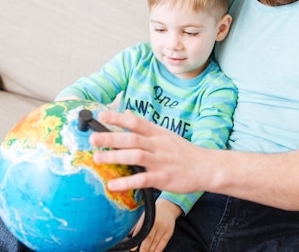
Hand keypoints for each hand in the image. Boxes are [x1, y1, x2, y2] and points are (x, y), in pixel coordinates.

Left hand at [90, 110, 210, 193]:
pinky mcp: (163, 178)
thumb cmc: (183, 152)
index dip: (118, 118)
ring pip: (136, 157)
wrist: (206, 167)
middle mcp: (158, 145)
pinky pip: (142, 180)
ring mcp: (160, 162)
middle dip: (111, 138)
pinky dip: (127, 182)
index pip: (136, 122)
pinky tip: (113, 185)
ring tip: (98, 159)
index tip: (101, 114)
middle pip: (132, 139)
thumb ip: (145, 126)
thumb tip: (128, 113)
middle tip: (92, 139)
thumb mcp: (165, 135)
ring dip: (116, 157)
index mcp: (158, 133)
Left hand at [136, 199, 180, 251]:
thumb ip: (137, 225)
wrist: (167, 207)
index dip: (136, 241)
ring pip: (155, 242)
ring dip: (150, 250)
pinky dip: (159, 248)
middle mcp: (155, 222)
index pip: (140, 231)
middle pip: (148, 238)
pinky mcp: (169, 231)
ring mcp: (163, 227)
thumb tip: (128, 236)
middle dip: (143, 248)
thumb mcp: (145, 215)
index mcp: (147, 218)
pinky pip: (164, 242)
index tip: (133, 249)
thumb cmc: (154, 213)